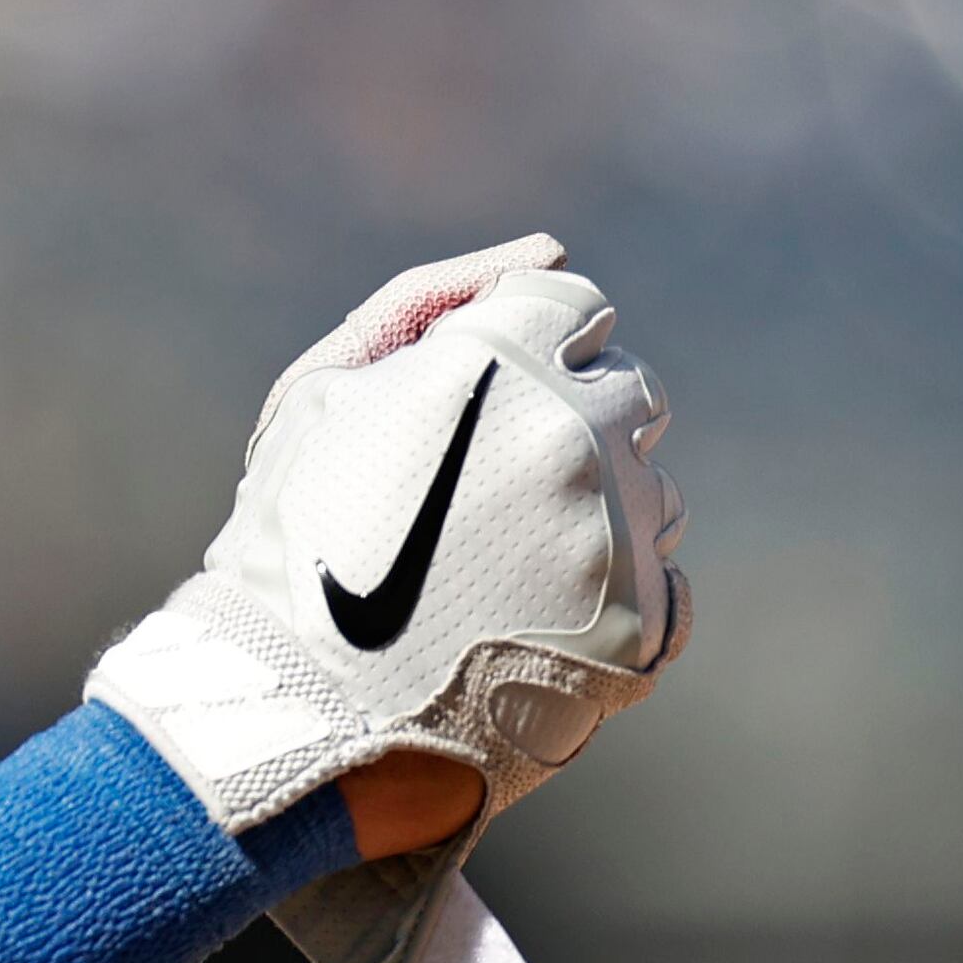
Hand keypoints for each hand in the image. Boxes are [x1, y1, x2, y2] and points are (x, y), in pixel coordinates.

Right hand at [87, 244, 690, 843]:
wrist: (295, 709)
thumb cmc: (295, 537)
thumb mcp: (322, 389)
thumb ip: (431, 299)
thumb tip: (552, 253)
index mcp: (501, 358)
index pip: (576, 308)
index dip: (522, 353)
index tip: (477, 410)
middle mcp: (577, 433)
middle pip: (629, 391)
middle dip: (572, 425)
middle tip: (485, 496)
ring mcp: (618, 532)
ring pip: (654, 492)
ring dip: (597, 514)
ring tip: (498, 573)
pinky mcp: (643, 624)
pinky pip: (667, 588)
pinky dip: (612, 602)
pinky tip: (531, 626)